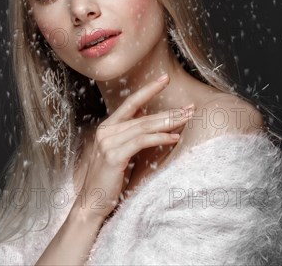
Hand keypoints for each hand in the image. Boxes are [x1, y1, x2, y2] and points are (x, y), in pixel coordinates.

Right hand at [74, 74, 194, 221]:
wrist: (92, 203)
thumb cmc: (109, 181)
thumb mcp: (120, 153)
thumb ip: (130, 134)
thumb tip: (147, 116)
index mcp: (107, 128)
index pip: (130, 103)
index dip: (148, 90)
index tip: (164, 79)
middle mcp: (106, 132)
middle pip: (142, 116)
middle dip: (168, 111)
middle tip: (190, 107)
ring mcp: (108, 143)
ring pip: (144, 126)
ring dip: (168, 122)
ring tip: (186, 119)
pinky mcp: (113, 156)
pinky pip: (141, 142)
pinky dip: (159, 138)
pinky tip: (174, 138)